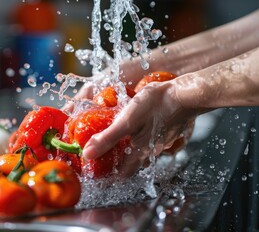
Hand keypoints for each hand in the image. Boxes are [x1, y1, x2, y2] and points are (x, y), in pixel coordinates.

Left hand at [81, 80, 195, 164]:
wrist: (185, 95)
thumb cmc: (157, 106)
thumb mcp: (126, 122)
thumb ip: (107, 139)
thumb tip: (87, 154)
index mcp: (141, 152)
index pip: (124, 173)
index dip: (111, 175)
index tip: (99, 174)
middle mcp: (152, 150)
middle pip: (132, 163)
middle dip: (118, 162)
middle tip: (104, 157)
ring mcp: (161, 140)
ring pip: (141, 150)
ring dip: (128, 148)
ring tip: (116, 141)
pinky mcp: (166, 129)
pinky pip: (149, 138)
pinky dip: (138, 136)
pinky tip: (135, 126)